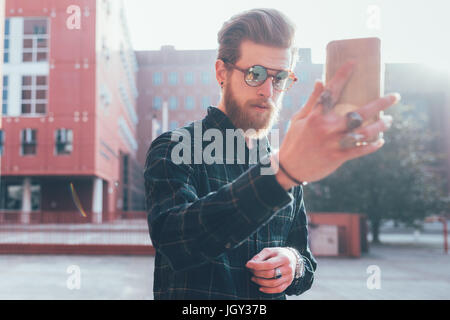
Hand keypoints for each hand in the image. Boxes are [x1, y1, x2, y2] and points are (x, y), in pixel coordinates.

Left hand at [245, 247, 296, 293]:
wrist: (292, 258)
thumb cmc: (278, 254)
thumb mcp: (270, 250)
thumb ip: (260, 256)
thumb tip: (251, 263)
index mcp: (283, 258)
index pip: (269, 264)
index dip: (257, 266)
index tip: (248, 264)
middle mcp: (288, 268)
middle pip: (270, 274)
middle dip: (257, 273)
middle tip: (251, 270)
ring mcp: (289, 277)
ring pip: (273, 283)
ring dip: (260, 282)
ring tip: (253, 278)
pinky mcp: (288, 283)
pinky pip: (278, 289)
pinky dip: (267, 290)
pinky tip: (260, 287)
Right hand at [274, 61, 400, 189]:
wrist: (289, 168)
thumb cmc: (294, 140)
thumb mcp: (299, 119)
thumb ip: (312, 101)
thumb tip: (319, 80)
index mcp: (316, 116)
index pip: (331, 91)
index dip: (342, 76)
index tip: (354, 63)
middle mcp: (326, 128)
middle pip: (358, 113)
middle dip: (380, 103)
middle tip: (395, 96)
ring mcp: (333, 143)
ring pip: (364, 132)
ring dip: (380, 126)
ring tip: (388, 120)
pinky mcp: (337, 157)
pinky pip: (360, 150)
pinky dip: (372, 145)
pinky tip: (380, 140)